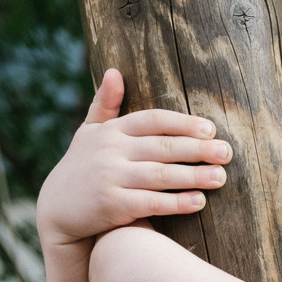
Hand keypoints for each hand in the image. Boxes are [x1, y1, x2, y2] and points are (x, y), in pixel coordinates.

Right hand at [37, 69, 231, 246]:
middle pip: (162, 147)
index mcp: (111, 131)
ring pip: (160, 175)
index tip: (210, 129)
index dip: (182, 123)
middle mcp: (111, 151)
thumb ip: (105, 105)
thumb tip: (114, 71)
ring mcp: (110, 178)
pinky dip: (176, 202)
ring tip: (221, 177)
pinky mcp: (111, 205)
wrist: (55, 211)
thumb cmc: (81, 168)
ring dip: (193, 176)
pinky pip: (150, 202)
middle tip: (226, 152)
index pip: (152, 120)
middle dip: (197, 149)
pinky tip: (198, 201)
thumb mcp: (89, 133)